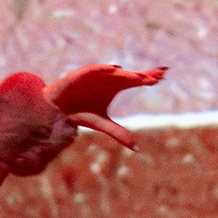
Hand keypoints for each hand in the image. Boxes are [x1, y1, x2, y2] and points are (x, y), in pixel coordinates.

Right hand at [45, 64, 165, 149]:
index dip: (147, 78)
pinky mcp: (78, 76)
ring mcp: (93, 76)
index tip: (162, 77)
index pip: (135, 81)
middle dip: (142, 74)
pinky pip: (92, 71)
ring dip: (125, 73)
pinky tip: (113, 69)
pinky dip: (102, 69)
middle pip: (128, 74)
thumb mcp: (102, 124)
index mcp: (114, 87)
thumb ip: (119, 133)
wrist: (54, 110)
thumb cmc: (80, 113)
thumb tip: (137, 148)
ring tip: (139, 76)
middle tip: (159, 74)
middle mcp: (106, 79)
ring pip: (112, 72)